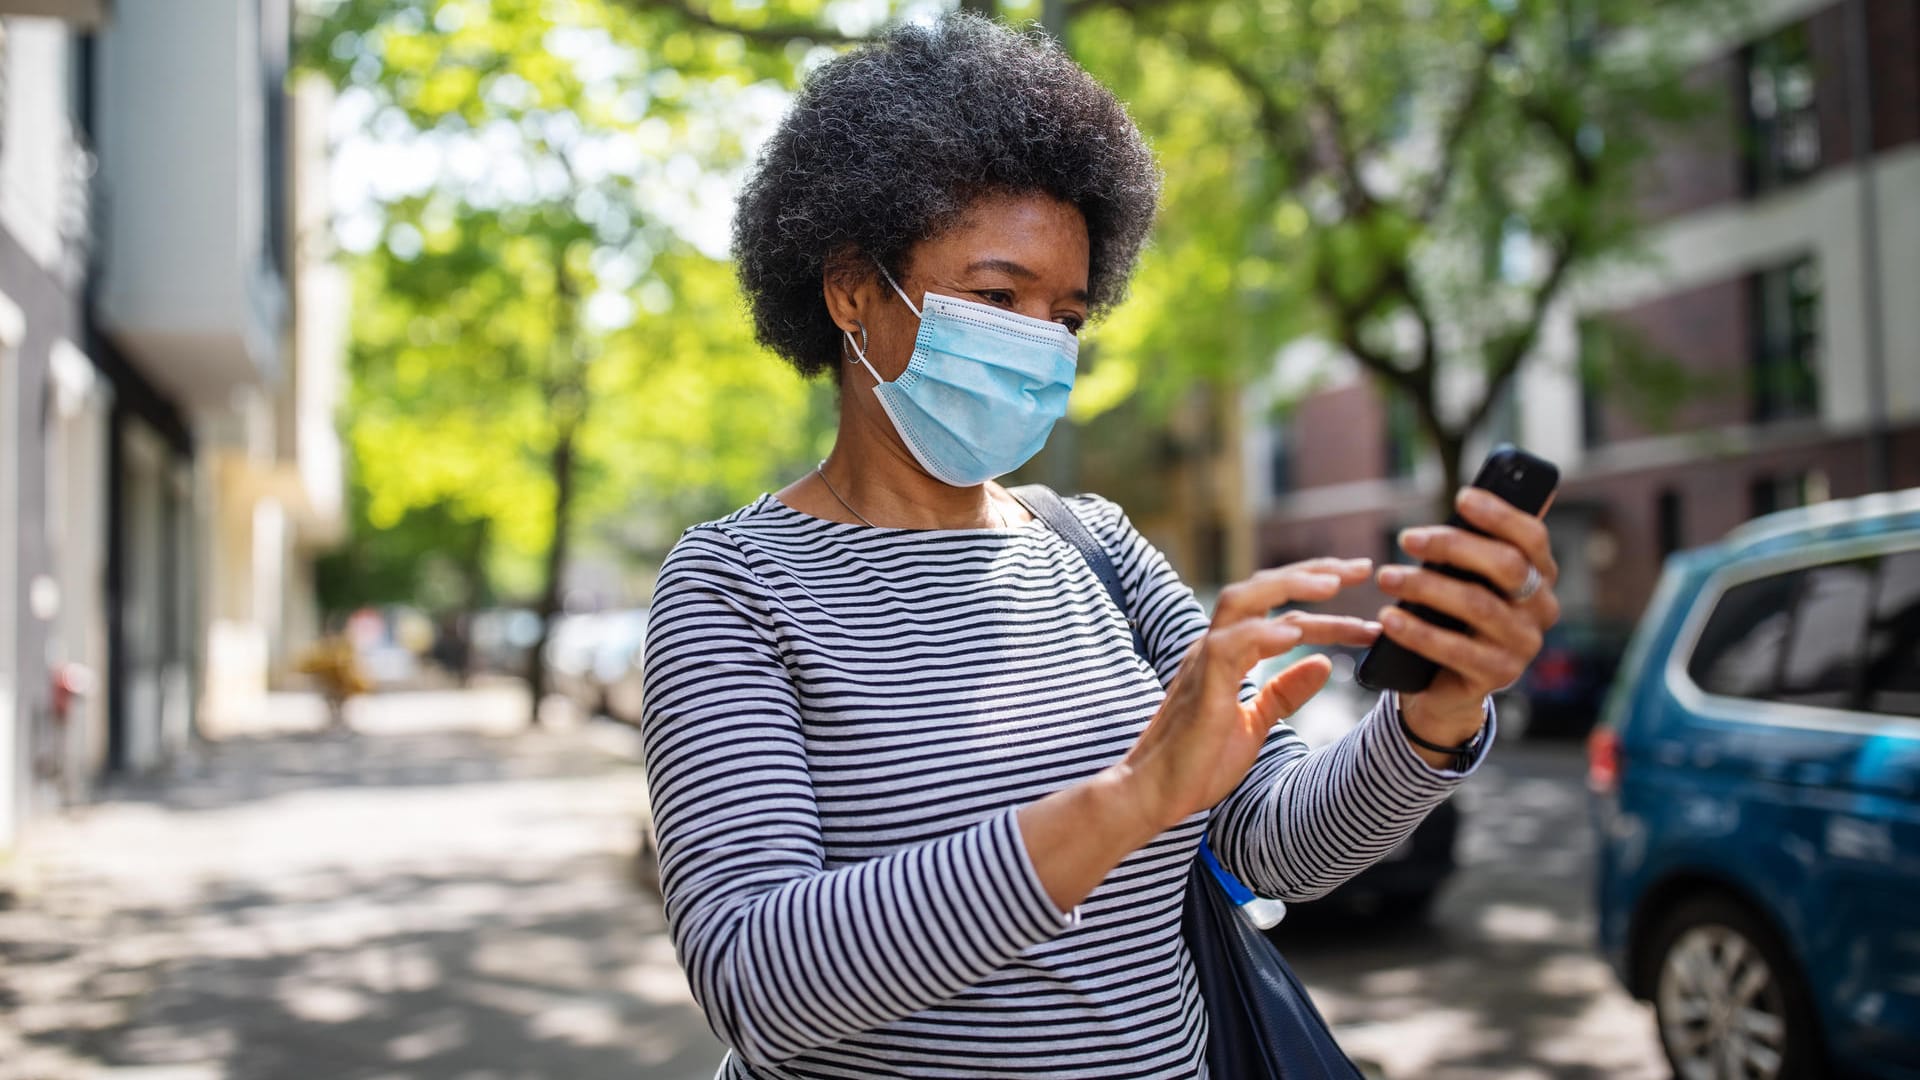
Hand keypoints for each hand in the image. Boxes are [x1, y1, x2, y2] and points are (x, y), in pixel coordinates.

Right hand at [1114, 558, 1382, 834]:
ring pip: (1243, 601)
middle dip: (1311, 573)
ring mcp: (1204, 660)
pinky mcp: (1201, 683)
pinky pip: (1229, 645)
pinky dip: (1262, 633)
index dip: (1322, 601)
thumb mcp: (1256, 723)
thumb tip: (1324, 664)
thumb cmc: (1199, 761)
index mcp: (1228, 653)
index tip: (1361, 593)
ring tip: (1333, 585)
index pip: (1280, 612)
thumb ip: (1285, 692)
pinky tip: (1295, 632)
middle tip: (1361, 569)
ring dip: (1289, 587)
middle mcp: (1214, 646)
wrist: (1157, 794)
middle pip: (1261, 588)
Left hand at [1375, 488, 1561, 747]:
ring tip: (1386, 577)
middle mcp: (1541, 609)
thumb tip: (1465, 501)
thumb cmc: (1452, 618)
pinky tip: (1389, 619)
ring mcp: (1524, 645)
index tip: (1461, 497)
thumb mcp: (1464, 580)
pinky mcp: (1499, 675)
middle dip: (1453, 546)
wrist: (1443, 684)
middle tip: (1407, 538)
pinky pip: (1456, 650)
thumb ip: (1470, 551)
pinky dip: (1417, 632)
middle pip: (1506, 566)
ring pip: (1478, 605)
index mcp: (1539, 577)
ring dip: (1426, 586)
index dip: (1500, 515)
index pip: (1532, 538)